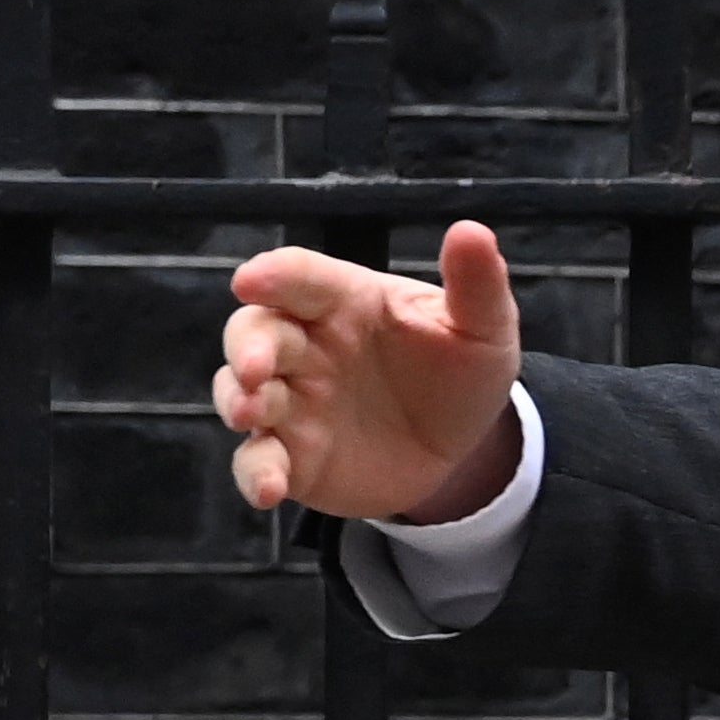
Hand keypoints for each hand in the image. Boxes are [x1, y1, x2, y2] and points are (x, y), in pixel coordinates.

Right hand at [210, 218, 525, 519]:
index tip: (252, 280)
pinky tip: (270, 489)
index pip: (299, 277)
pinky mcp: (293, 456)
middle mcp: (307, 346)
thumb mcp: (482, 330)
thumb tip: (473, 231)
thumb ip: (475, 285)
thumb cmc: (459, 371)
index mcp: (345, 301)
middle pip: (255, 331)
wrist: (464, 449)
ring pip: (240, 393)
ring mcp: (293, 402)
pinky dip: (255, 472)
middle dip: (247, 346)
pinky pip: (258, 461)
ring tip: (250, 412)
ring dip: (237, 400)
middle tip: (255, 366)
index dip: (273, 276)